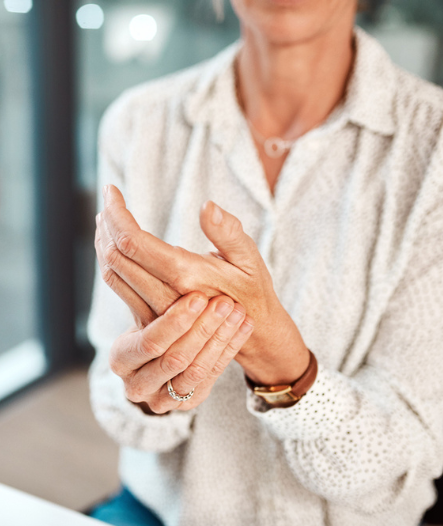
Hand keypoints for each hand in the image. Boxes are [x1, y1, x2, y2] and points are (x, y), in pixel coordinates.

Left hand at [99, 185, 309, 385]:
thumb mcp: (250, 258)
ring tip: (106, 216)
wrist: (252, 332)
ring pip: (113, 273)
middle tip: (108, 198)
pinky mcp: (152, 316)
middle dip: (106, 223)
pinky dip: (111, 260)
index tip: (111, 190)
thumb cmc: (252, 290)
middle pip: (116, 256)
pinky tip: (114, 243)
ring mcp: (156, 310)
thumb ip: (228, 232)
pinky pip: (120, 286)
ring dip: (103, 241)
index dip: (116, 213)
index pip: (133, 242)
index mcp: (186, 276)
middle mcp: (165, 295)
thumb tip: (207, 206)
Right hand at [109, 292, 252, 413]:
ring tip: (238, 310)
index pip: (149, 342)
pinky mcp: (190, 400)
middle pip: (175, 359)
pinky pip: (215, 375)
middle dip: (204, 328)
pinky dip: (231, 348)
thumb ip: (144, 287)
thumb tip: (131, 248)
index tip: (199, 295)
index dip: (176, 321)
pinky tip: (245, 324)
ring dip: (220, 338)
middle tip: (226, 302)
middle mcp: (138, 385)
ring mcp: (164, 399)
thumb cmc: (156, 319)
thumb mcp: (146, 307)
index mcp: (122, 358)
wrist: (170, 349)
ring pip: (197, 370)